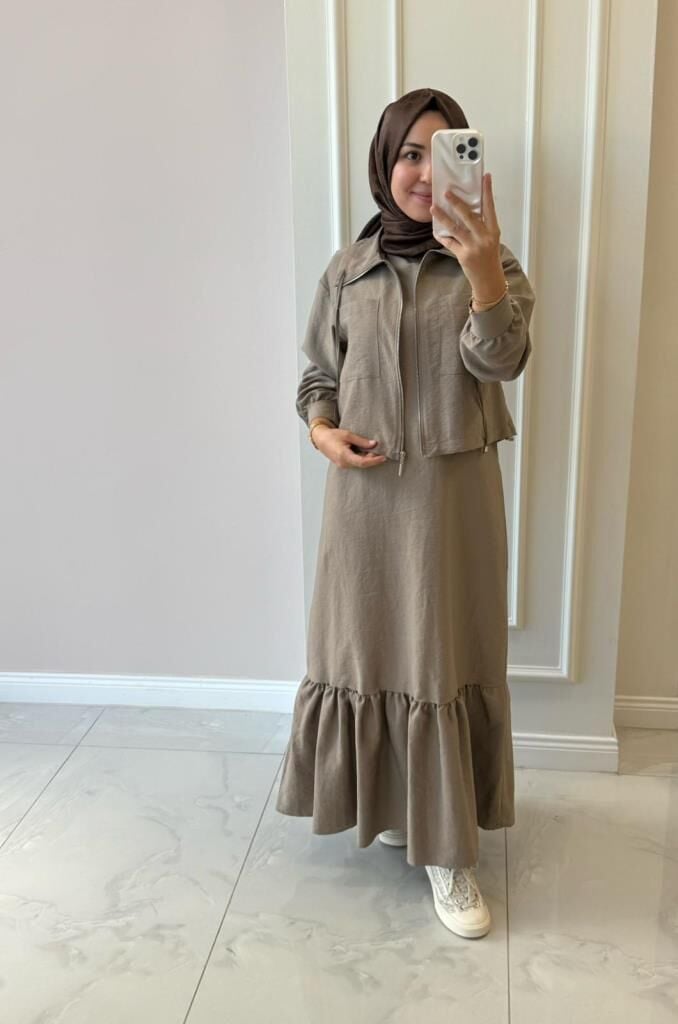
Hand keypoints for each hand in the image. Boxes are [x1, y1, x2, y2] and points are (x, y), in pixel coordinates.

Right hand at [312, 425, 386, 468]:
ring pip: (359, 464)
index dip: (374, 460)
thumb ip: (361, 441)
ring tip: (374, 450)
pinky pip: (355, 463)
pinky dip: (362, 458)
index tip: (383, 457)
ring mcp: (343, 464)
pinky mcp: (343, 463)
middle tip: (381, 451)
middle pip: (362, 464)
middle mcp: (343, 463)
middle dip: (372, 459)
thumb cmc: (332, 436)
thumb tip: (374, 444)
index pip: (363, 462)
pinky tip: (366, 452)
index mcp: (344, 456)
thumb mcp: (348, 435)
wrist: (320, 439)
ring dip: (367, 458)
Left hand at [430, 172, 504, 299]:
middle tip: (447, 192)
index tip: (485, 177)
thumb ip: (481, 225)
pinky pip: (450, 243)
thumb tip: (466, 210)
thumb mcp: (490, 239)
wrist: (489, 281)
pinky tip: (436, 231)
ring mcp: (473, 247)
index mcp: (493, 230)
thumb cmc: (489, 258)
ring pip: (456, 228)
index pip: (490, 207)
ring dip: (443, 217)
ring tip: (434, 208)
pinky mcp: (463, 256)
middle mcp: (484, 237)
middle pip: (469, 216)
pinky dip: (442, 237)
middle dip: (457, 203)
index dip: (488, 191)